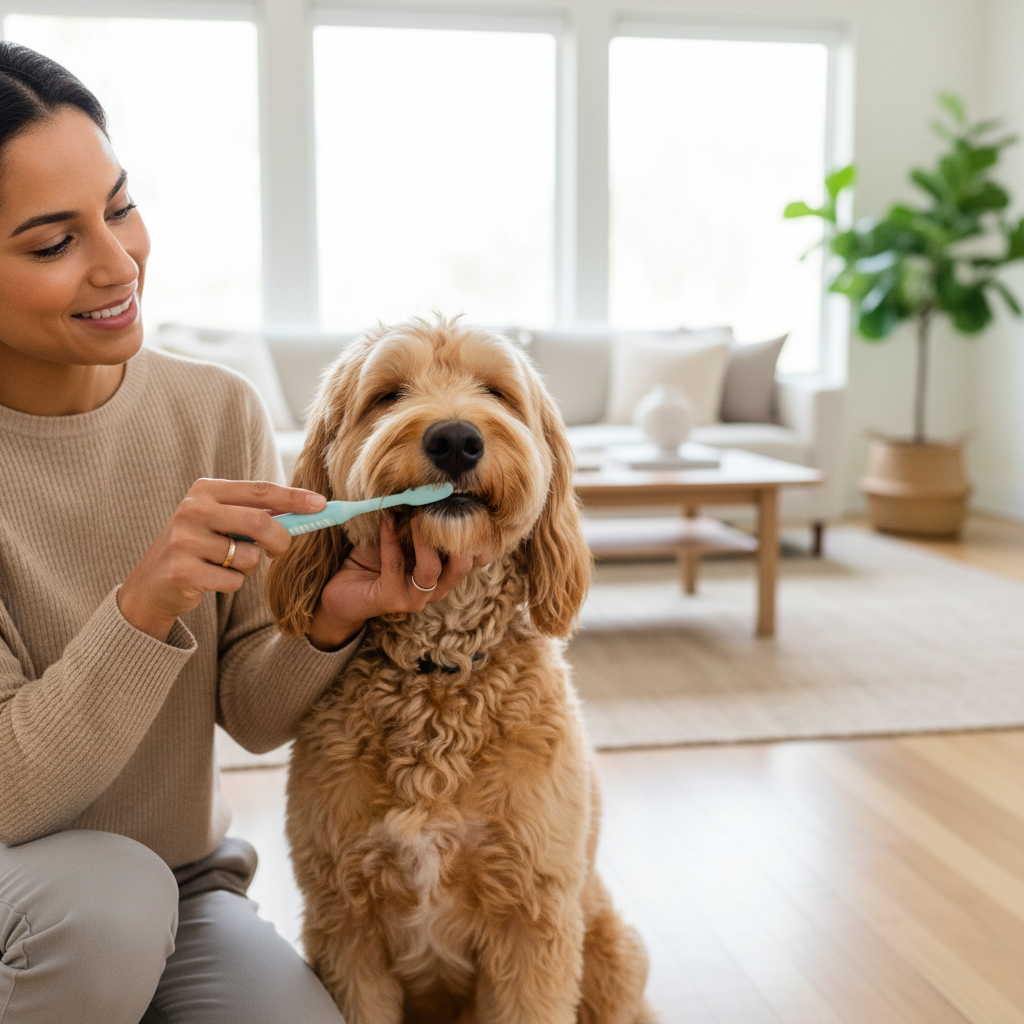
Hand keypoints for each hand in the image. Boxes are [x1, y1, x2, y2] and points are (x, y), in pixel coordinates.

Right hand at [118, 479, 327, 640]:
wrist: (151, 585)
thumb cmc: (199, 549)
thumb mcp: (220, 522)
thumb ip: (255, 513)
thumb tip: (308, 510)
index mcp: (205, 490)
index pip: (259, 490)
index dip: (294, 497)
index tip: (321, 504)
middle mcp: (192, 509)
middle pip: (259, 522)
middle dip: (280, 540)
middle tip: (280, 551)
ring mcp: (185, 540)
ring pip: (248, 557)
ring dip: (248, 567)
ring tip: (225, 565)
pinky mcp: (183, 571)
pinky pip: (233, 581)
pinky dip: (232, 584)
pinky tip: (210, 580)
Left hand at [305, 515, 491, 649]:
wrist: (343, 592)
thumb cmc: (374, 562)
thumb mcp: (401, 539)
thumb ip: (416, 525)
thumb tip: (426, 490)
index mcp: (443, 574)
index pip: (474, 559)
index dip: (477, 535)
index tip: (467, 506)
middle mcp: (435, 589)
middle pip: (461, 566)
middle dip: (455, 535)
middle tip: (441, 507)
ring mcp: (415, 598)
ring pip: (431, 569)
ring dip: (423, 537)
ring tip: (416, 514)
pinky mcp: (391, 600)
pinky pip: (394, 565)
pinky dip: (390, 540)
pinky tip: (386, 522)